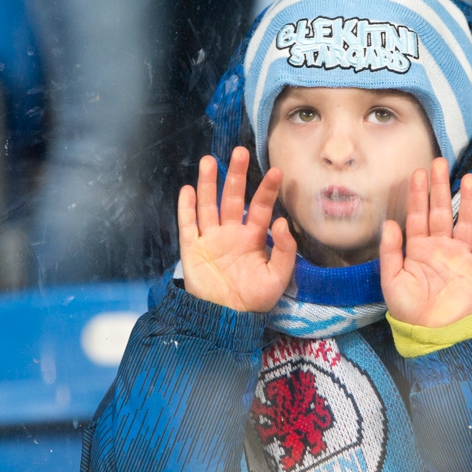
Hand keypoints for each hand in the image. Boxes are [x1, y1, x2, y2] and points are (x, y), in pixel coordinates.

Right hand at [177, 146, 295, 312]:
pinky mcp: (192, 249)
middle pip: (232, 198)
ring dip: (208, 183)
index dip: (267, 190)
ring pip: (208, 205)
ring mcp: (210, 239)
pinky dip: (186, 207)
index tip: (276, 171)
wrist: (226, 319)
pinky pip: (188, 224)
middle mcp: (231, 233)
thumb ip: (285, 250)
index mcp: (253, 238)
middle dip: (236, 175)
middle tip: (239, 152)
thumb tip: (280, 221)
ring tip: (209, 160)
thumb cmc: (255, 299)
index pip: (260, 207)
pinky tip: (187, 189)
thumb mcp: (278, 277)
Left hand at [380, 158, 471, 327]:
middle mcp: (441, 248)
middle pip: (441, 212)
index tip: (417, 172)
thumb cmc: (409, 311)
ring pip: (465, 222)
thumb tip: (389, 223)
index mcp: (418, 250)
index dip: (418, 194)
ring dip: (467, 201)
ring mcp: (461, 257)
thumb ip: (390, 252)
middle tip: (441, 163)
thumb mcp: (392, 281)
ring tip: (468, 178)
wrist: (435, 335)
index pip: (418, 216)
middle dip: (441, 188)